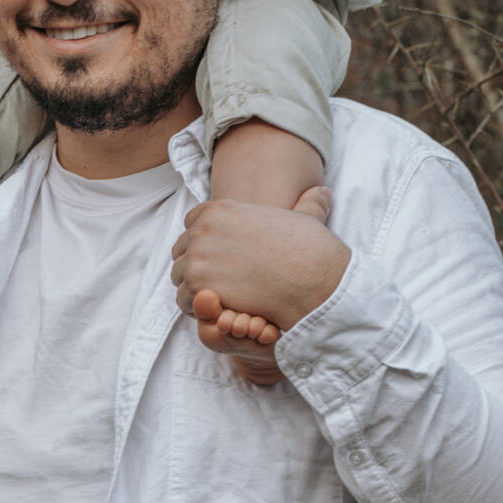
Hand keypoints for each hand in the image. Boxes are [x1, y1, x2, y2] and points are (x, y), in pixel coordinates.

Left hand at [170, 198, 350, 355]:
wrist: (312, 279)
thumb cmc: (311, 252)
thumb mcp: (306, 218)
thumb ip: (307, 204)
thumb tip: (321, 192)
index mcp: (220, 210)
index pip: (193, 224)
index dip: (206, 243)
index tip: (222, 259)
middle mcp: (202, 229)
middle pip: (182, 250)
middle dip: (198, 266)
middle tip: (221, 284)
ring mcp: (197, 256)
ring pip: (180, 277)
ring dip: (196, 289)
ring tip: (222, 300)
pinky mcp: (198, 285)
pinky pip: (184, 300)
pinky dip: (198, 309)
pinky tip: (221, 311)